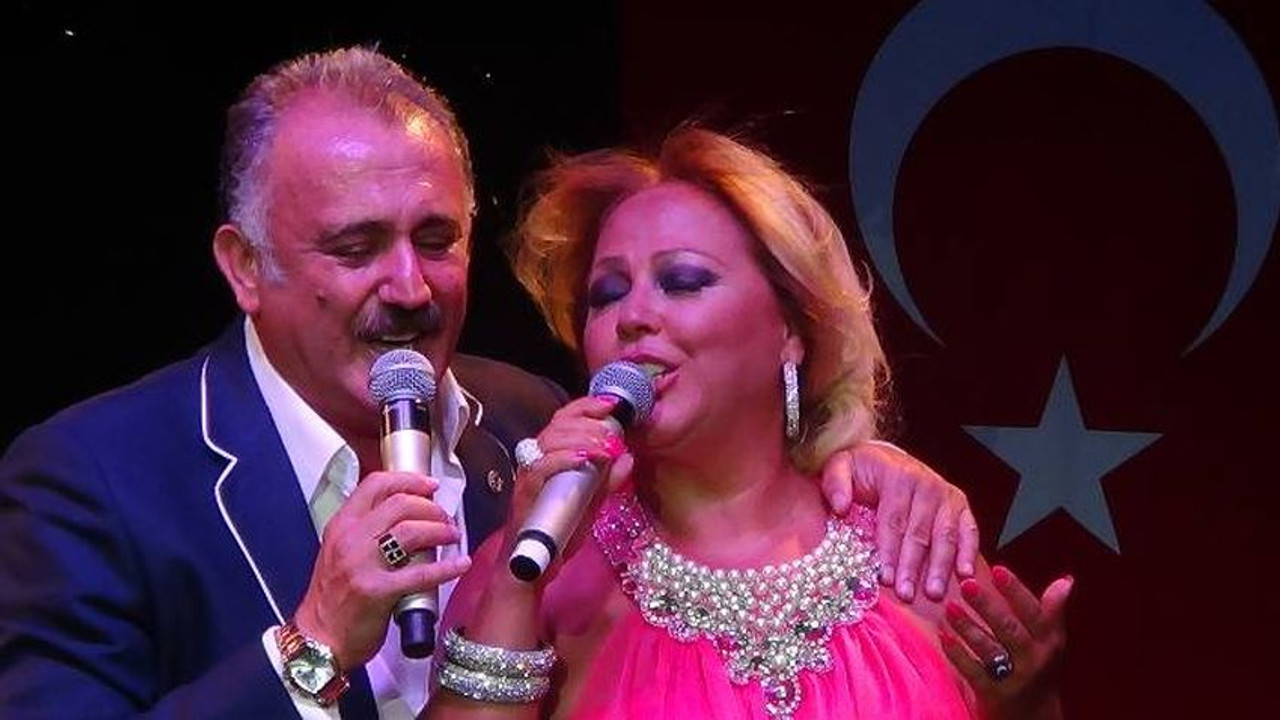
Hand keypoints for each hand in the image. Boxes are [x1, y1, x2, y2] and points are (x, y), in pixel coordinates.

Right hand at [293, 471, 470, 667]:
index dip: (409, 480)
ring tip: (452, 536)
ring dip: (440, 530)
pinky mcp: (377, 592)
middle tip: (445, 518)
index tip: (430, 485)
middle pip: (400, 504)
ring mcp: (362, 565)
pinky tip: (461, 564)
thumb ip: (366, 531)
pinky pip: (421, 574)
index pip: (375, 485)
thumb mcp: (340, 552)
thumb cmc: (331, 599)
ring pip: (412, 531)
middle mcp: (350, 539)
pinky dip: (447, 567)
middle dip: (431, 507)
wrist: (317, 640)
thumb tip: (407, 516)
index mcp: (341, 526)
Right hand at [506, 396, 631, 566]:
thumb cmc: (557, 532)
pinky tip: (587, 458)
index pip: (564, 419)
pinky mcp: (524, 493)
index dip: (587, 406)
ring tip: (606, 446)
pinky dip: (565, 458)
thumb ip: (608, 480)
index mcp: (550, 456)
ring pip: (550, 440)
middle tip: (614, 433)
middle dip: (590, 421)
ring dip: (582, 437)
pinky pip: (542, 467)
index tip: (613, 404)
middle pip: (558, 423)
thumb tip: (629, 456)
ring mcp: (528, 475)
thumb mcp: (591, 503)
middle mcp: (535, 459)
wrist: (532, 568)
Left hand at [819, 441, 978, 600]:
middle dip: (912, 566)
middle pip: (919, 532)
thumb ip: (835, 483)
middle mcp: (926, 484)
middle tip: (906, 594)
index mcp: (897, 476)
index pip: (893, 520)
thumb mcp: (841, 466)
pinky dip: (969, 551)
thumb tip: (840, 507)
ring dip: (940, 566)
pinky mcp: (960, 505)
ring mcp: (947, 495)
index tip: (885, 578)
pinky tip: (966, 574)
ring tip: (933, 593)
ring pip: (945, 535)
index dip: (889, 551)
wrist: (886, 459)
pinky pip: (969, 530)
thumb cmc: (862, 470)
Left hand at [941, 567, 1071, 719]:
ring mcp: (1014, 677)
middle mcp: (1034, 658)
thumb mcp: (1052, 640)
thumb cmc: (1039, 668)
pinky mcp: (994, 693)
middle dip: (988, 605)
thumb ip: (1053, 609)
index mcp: (1048, 641)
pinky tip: (943, 637)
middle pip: (1009, 628)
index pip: (1034, 611)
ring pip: (990, 649)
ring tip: (950, 607)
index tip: (998, 570)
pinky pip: (974, 671)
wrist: (1035, 716)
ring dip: (968, 627)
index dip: (1016, 590)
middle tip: (966, 584)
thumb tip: (1066, 580)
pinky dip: (958, 654)